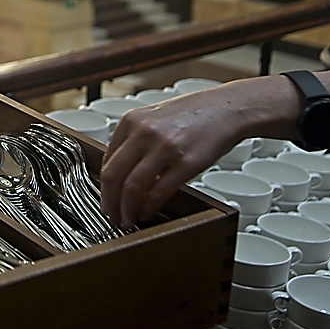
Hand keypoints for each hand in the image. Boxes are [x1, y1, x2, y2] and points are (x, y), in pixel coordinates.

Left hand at [100, 77, 296, 227]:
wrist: (226, 108)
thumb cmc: (193, 114)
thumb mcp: (154, 118)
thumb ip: (135, 140)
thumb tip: (121, 172)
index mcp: (131, 121)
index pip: (106, 160)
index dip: (103, 186)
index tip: (106, 199)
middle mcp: (144, 132)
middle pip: (113, 176)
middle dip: (109, 202)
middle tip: (111, 215)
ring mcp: (165, 147)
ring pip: (132, 187)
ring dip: (126, 209)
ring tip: (128, 219)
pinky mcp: (186, 162)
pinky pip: (159, 192)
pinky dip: (149, 207)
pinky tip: (148, 212)